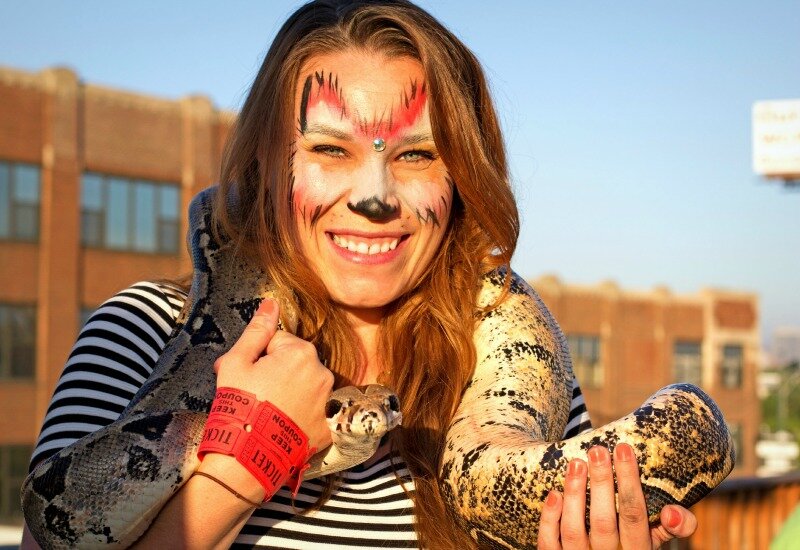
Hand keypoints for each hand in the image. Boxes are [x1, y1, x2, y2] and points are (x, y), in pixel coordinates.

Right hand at [213, 298, 333, 451]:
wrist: (246, 456)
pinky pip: (316, 413)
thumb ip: (257, 330)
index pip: (278, 344)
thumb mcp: (236, 362)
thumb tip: (271, 303)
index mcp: (301, 352)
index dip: (258, 359)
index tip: (246, 377)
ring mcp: (328, 402)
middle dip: (275, 375)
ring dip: (290, 395)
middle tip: (253, 396)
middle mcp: (322, 373)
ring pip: (306, 388)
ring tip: (266, 414)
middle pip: (294, 365)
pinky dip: (302, 417)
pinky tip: (282, 426)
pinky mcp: (329, 427)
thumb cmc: (238, 405)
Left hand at [538, 443, 697, 548]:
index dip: (629, 481)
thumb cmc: (634, 544)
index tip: (623, 448)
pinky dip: (550, 519)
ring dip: (574, 494)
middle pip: (603, 521)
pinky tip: (554, 493)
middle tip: (597, 450)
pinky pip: (550, 543)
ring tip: (576, 463)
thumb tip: (674, 511)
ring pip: (574, 531)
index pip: (634, 515)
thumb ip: (674, 526)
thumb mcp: (656, 537)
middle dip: (601, 483)